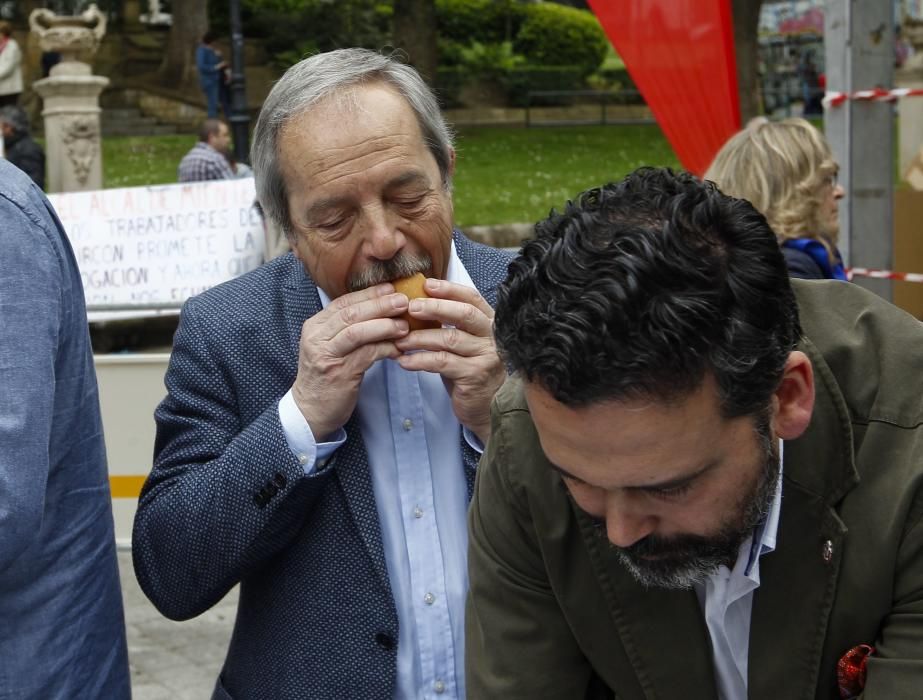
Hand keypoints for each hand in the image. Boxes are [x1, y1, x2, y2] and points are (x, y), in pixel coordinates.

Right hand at [292, 284, 408, 439]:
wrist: (311, 410)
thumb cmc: (327, 376)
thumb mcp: (332, 346)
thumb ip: (349, 328)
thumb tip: (382, 308)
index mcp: (315, 326)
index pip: (343, 302)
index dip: (369, 294)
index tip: (391, 288)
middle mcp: (317, 338)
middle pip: (351, 313)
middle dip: (379, 305)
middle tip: (403, 301)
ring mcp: (326, 355)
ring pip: (357, 332)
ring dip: (384, 326)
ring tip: (404, 325)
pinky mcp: (339, 373)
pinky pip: (366, 355)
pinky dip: (385, 349)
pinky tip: (398, 349)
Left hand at [394, 279, 504, 443]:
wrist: (486, 406)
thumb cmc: (469, 370)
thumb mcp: (463, 343)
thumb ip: (450, 324)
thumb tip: (417, 301)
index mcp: (489, 323)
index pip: (472, 298)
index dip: (449, 289)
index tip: (426, 284)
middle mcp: (492, 337)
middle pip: (464, 314)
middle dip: (435, 308)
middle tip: (409, 307)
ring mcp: (486, 356)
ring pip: (449, 339)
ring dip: (420, 338)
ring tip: (399, 340)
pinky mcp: (474, 376)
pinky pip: (442, 363)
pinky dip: (420, 360)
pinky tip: (404, 361)